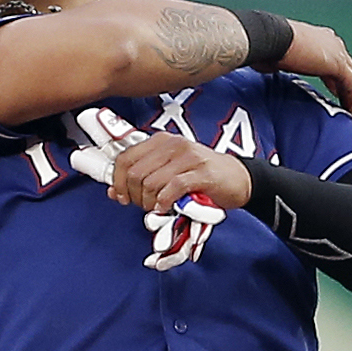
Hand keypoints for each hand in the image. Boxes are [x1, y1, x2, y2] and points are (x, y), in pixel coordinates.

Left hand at [108, 133, 252, 213]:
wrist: (238, 179)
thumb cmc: (201, 177)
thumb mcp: (168, 173)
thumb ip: (143, 178)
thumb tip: (113, 191)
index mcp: (160, 141)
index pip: (126, 158)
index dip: (119, 182)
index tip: (122, 198)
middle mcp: (172, 144)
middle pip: (136, 173)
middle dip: (135, 196)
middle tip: (144, 206)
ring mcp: (188, 157)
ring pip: (151, 182)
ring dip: (150, 202)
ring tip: (158, 208)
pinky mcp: (201, 172)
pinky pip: (173, 188)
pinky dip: (165, 202)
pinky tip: (167, 208)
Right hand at [278, 21, 351, 126]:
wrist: (269, 38)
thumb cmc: (266, 46)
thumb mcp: (277, 59)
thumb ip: (282, 65)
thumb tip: (270, 70)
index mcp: (319, 41)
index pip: (336, 66)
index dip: (340, 85)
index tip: (341, 100)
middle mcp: (332, 44)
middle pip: (350, 74)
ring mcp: (337, 52)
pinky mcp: (337, 63)